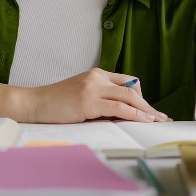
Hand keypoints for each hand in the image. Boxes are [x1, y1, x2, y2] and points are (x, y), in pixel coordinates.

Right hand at [25, 68, 169, 123]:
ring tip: (157, 121)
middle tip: (161, 117)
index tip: (150, 111)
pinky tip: (142, 121)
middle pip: (132, 89)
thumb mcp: (82, 94)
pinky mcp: (88, 101)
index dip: (141, 97)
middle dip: (148, 105)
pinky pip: (118, 108)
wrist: (34, 103)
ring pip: (128, 97)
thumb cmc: (56, 103)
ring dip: (146, 111)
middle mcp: (97, 77)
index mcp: (97, 74)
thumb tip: (123, 112)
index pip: (127, 82)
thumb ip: (101, 99)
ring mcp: (92, 88)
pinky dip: (134, 115)